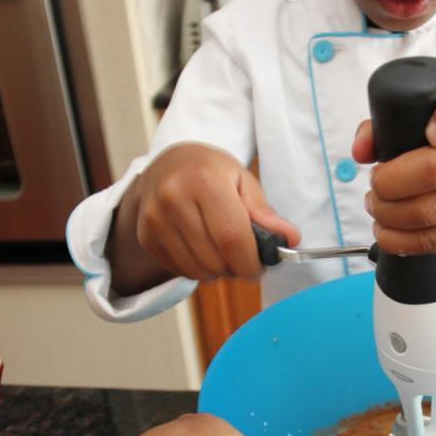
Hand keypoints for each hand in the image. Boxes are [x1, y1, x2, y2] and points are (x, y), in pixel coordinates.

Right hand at [116, 144, 299, 287]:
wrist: (167, 165)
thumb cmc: (211, 172)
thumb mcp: (242, 180)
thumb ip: (265, 212)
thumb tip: (289, 239)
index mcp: (204, 179)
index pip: (232, 237)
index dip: (251, 262)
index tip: (260, 267)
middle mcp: (173, 198)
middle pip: (216, 259)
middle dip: (237, 267)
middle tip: (242, 255)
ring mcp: (155, 219)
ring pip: (199, 270)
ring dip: (218, 270)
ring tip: (221, 249)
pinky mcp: (146, 236)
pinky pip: (182, 271)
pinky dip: (199, 268)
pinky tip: (202, 248)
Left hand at [353, 68, 435, 261]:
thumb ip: (393, 125)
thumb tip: (362, 150)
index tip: (429, 132)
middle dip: (390, 182)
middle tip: (376, 184)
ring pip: (430, 211)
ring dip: (389, 214)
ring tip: (378, 207)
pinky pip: (435, 240)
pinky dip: (400, 239)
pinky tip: (389, 231)